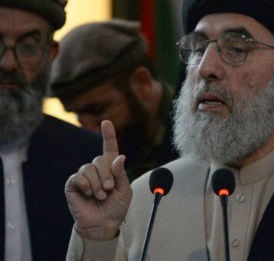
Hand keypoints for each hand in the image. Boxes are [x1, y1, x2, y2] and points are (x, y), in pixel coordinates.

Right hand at [65, 120, 132, 239]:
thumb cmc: (116, 207)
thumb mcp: (125, 190)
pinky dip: (86, 185)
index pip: (109, 148)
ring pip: (89, 168)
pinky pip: (78, 177)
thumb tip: (120, 157)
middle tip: (109, 190)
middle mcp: (97, 169)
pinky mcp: (73, 184)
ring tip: (101, 196)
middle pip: (100, 159)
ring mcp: (84, 176)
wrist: (103, 224)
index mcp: (111, 168)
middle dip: (107, 176)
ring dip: (97, 183)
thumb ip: (121, 173)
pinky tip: (88, 194)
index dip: (108, 135)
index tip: (106, 122)